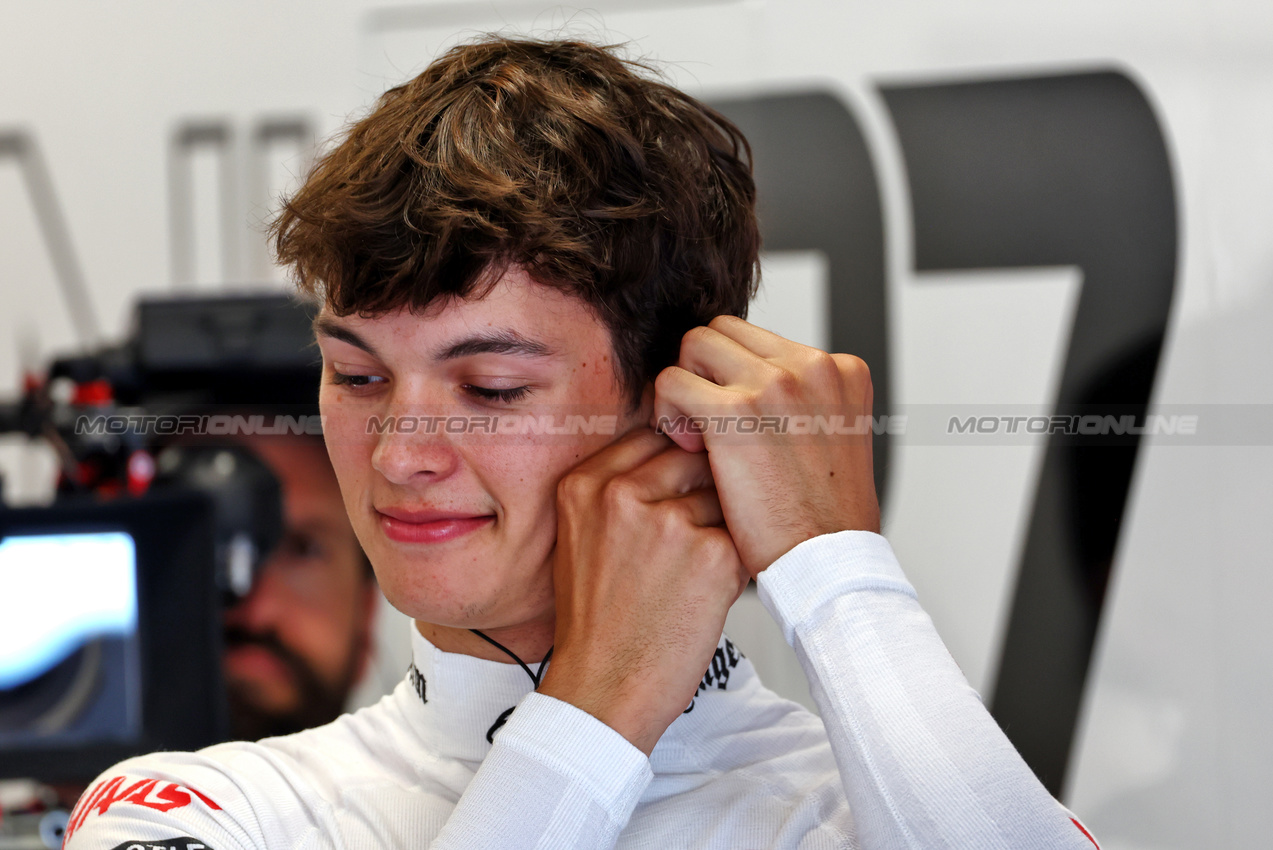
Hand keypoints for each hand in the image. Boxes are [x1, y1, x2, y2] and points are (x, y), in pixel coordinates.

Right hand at [538, 428, 748, 755]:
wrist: (602, 690)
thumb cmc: (597, 623)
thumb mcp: (580, 539)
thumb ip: (616, 490)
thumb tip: (676, 452)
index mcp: (584, 485)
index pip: (651, 435)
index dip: (675, 460)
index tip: (681, 485)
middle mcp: (622, 495)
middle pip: (692, 458)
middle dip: (702, 491)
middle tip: (691, 536)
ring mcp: (668, 522)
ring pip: (722, 496)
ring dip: (721, 527)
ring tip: (691, 573)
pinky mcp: (710, 554)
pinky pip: (741, 536)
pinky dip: (734, 564)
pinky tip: (705, 594)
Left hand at [653, 315, 879, 577]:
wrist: (828, 565)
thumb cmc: (824, 520)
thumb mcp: (832, 441)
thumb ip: (801, 405)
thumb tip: (755, 390)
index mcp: (840, 370)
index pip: (761, 342)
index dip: (736, 379)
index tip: (738, 424)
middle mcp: (812, 366)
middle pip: (725, 332)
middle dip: (707, 374)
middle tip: (707, 427)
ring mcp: (776, 383)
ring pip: (695, 344)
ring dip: (685, 387)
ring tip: (696, 437)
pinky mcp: (736, 409)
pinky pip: (671, 380)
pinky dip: (667, 412)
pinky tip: (686, 448)